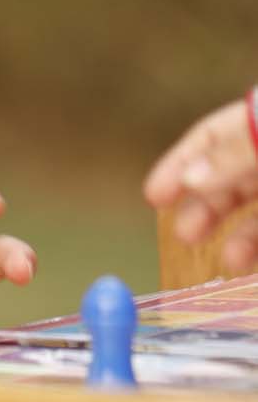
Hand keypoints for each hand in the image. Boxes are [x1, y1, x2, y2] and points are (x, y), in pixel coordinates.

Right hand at [143, 98, 257, 269]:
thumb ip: (237, 155)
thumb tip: (190, 179)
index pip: (212, 138)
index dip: (180, 164)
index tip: (153, 196)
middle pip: (232, 179)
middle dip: (207, 207)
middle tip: (185, 235)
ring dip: (242, 236)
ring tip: (231, 259)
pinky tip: (252, 264)